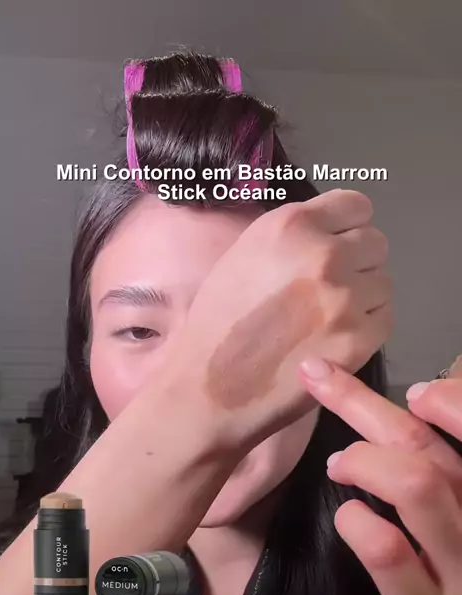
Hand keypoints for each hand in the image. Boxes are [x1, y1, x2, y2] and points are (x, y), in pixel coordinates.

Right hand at [171, 189, 391, 451]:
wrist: (210, 389)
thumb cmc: (217, 324)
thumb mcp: (244, 256)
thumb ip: (292, 239)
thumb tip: (332, 236)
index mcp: (291, 225)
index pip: (356, 206)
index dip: (347, 229)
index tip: (336, 248)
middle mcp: (324, 253)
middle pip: (375, 243)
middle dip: (356, 264)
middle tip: (327, 292)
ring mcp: (345, 297)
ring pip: (382, 283)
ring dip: (362, 298)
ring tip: (325, 321)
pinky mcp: (359, 339)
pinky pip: (384, 319)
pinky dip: (365, 330)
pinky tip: (331, 341)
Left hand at [299, 358, 461, 594]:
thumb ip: (451, 484)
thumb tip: (420, 412)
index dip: (452, 400)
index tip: (414, 390)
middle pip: (430, 450)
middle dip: (366, 405)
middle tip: (317, 378)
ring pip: (418, 487)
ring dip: (365, 461)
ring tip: (338, 465)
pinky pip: (391, 554)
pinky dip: (358, 522)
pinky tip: (348, 517)